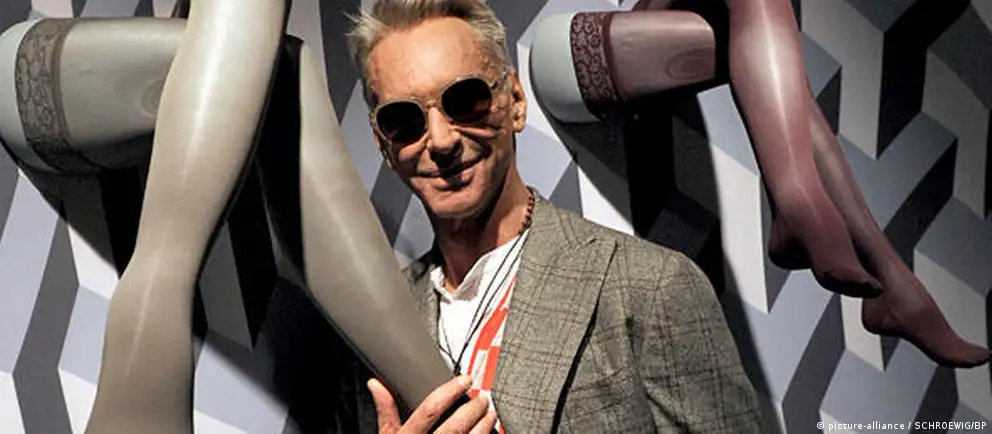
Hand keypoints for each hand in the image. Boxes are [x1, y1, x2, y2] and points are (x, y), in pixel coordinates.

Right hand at [368, 375, 496, 433]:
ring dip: (483, 425)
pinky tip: (487, 432)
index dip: (449, 391)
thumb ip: (385, 412)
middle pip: (454, 426)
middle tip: (482, 396)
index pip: (429, 410)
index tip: (463, 381)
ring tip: (489, 413)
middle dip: (472, 408)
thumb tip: (377, 385)